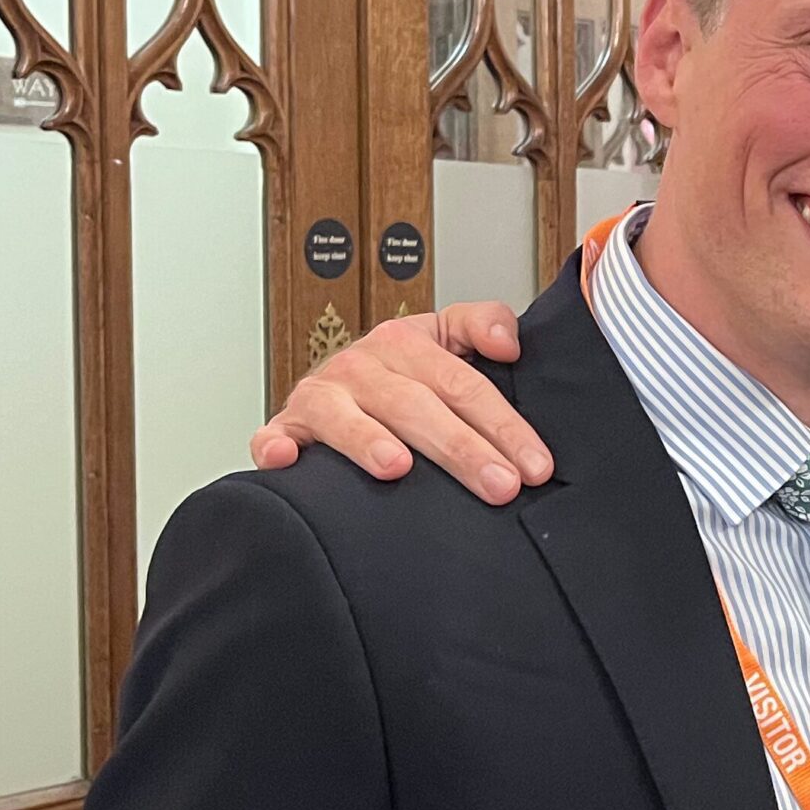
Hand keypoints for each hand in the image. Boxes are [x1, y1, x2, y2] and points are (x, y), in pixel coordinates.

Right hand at [251, 303, 550, 503]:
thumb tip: (508, 342)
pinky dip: (275, 447)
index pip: (464, 384)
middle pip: (417, 406)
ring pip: (345, 418)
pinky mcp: (286, 428)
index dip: (504, 425)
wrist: (339, 386)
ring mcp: (322, 397)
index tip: (535, 466)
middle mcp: (363, 366)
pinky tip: (287, 461)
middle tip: (499, 485)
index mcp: (407, 343)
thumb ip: (483, 324)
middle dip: (461, 448)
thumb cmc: (402, 374)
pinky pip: (273, 438)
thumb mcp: (445, 338)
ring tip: (397, 467)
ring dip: (367, 440)